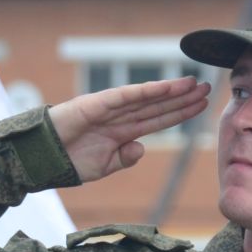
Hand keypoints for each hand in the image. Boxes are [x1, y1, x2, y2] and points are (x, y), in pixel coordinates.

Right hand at [48, 76, 211, 181]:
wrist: (42, 159)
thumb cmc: (69, 162)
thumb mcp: (104, 167)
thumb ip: (124, 158)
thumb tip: (141, 148)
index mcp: (123, 132)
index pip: (158, 119)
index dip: (180, 113)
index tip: (201, 107)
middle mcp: (120, 117)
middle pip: (159, 105)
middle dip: (183, 98)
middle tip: (209, 89)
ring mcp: (110, 108)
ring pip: (147, 98)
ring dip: (171, 91)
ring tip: (195, 84)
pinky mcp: (98, 103)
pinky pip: (127, 96)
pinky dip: (147, 91)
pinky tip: (166, 86)